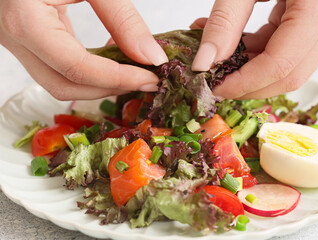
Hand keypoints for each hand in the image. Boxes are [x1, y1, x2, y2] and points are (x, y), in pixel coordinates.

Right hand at [0, 0, 167, 99]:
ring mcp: (18, 41)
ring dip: (101, 82)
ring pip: (61, 82)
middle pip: (65, 86)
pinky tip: (112, 53)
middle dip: (109, 88)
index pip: (77, 68)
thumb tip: (151, 56)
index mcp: (25, 20)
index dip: (118, 79)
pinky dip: (91, 69)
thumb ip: (122, 18)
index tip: (150, 78)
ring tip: (132, 67)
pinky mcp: (28, 39)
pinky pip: (60, 66)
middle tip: (145, 79)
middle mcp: (14, 38)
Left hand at [191, 0, 317, 98]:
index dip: (244, 83)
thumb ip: (225, 21)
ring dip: (248, 69)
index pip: (280, 66)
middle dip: (248, 85)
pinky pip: (285, 50)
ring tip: (215, 56)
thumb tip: (205, 61)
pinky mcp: (316, 22)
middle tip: (214, 80)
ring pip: (287, 68)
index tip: (213, 87)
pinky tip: (231, 43)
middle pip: (288, 75)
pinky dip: (255, 52)